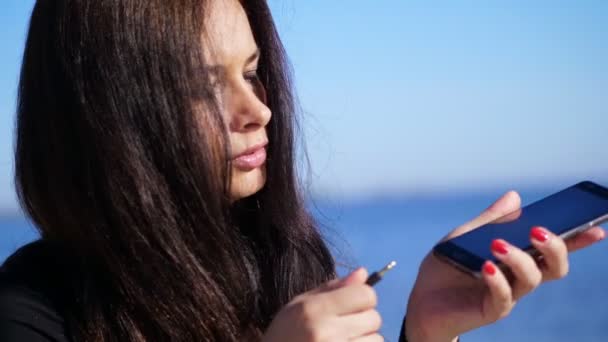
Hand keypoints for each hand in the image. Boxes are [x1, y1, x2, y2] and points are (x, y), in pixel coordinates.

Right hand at [262, 268, 382, 341]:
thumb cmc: (284, 335)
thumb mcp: (299, 305)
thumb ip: (332, 288)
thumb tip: (363, 273)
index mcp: (314, 310)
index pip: (365, 294)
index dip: (362, 298)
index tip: (352, 305)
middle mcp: (326, 331)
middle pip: (374, 318)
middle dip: (364, 320)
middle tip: (344, 327)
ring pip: (376, 340)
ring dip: (364, 340)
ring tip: (342, 341)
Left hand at [405, 191, 605, 341]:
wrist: (421, 298)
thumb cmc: (447, 266)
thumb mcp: (465, 236)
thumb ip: (490, 220)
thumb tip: (516, 196)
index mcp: (518, 257)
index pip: (553, 248)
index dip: (578, 240)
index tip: (597, 227)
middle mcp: (518, 277)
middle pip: (554, 266)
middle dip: (555, 248)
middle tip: (540, 231)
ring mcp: (507, 294)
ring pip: (531, 279)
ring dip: (519, 258)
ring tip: (498, 244)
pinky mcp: (490, 310)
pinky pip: (503, 297)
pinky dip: (498, 280)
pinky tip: (487, 266)